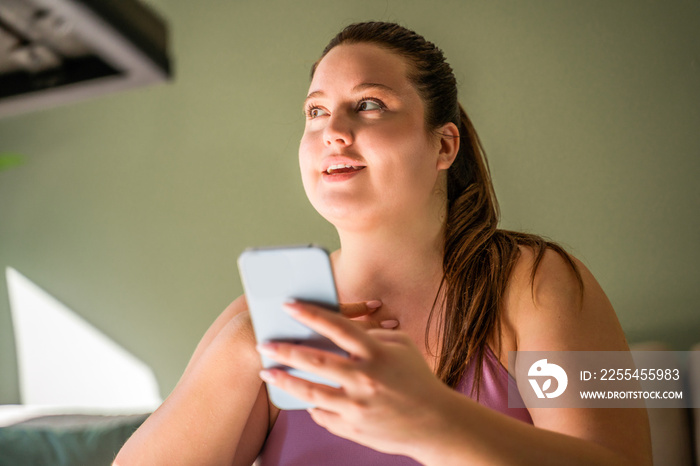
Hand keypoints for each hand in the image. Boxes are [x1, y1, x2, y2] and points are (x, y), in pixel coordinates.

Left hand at [256, 300, 455, 456]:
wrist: (436, 424)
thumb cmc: (419, 380)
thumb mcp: (402, 346)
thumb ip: (372, 335)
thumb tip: (342, 332)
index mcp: (377, 353)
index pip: (337, 327)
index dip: (310, 314)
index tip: (287, 305)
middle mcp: (365, 378)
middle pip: (314, 360)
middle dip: (285, 350)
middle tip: (264, 343)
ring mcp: (357, 406)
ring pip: (309, 391)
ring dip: (284, 380)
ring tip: (267, 371)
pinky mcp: (353, 428)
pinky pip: (322, 415)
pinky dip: (311, 405)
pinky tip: (301, 397)